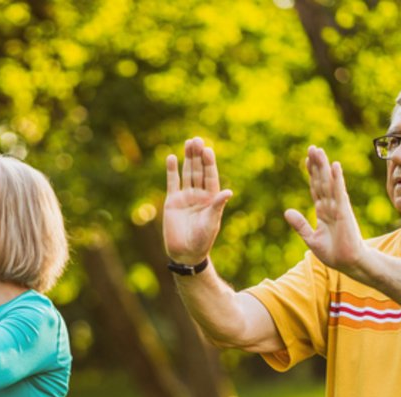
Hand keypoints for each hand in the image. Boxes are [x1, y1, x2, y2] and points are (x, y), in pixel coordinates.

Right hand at [163, 137, 232, 264]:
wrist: (185, 253)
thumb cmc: (202, 240)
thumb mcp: (211, 222)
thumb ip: (217, 206)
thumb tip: (228, 192)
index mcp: (211, 199)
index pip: (211, 176)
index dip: (209, 163)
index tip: (208, 150)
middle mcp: (199, 195)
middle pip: (199, 171)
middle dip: (198, 156)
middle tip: (197, 139)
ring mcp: (185, 197)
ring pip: (187, 173)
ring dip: (187, 158)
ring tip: (188, 142)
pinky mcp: (172, 201)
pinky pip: (172, 183)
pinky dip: (172, 171)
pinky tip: (172, 158)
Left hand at [284, 146, 366, 273]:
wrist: (349, 263)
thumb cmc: (334, 253)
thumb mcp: (311, 238)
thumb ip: (300, 225)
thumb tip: (287, 211)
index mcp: (323, 211)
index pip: (316, 188)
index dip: (311, 174)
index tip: (306, 160)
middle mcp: (331, 205)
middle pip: (321, 181)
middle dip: (316, 165)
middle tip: (312, 148)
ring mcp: (338, 207)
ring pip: (329, 182)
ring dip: (324, 166)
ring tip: (319, 151)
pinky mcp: (344, 211)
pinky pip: (339, 191)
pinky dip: (337, 179)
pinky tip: (334, 165)